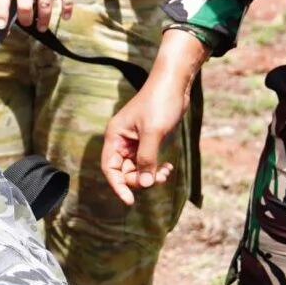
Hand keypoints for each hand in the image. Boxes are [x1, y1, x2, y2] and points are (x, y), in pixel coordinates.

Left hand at [0, 0, 74, 30]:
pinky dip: (67, 6)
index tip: (1, 26)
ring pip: (45, 0)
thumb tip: (13, 6)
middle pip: (25, 1)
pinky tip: (66, 16)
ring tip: (43, 27)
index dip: (1, 11)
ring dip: (45, 17)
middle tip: (28, 25)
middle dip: (26, 18)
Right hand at [101, 77, 188, 203]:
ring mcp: (135, 142)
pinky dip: (157, 168)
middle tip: (158, 178)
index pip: (110, 168)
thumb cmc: (160, 102)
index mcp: (115, 137)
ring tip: (166, 172)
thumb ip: (147, 159)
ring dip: (151, 175)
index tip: (130, 200)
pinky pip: (148, 163)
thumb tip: (144, 184)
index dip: (118, 186)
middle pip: (124, 172)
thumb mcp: (153, 132)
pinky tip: (168, 168)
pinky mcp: (148, 141)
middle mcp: (122, 141)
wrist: (175, 84)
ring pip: (138, 169)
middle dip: (140, 180)